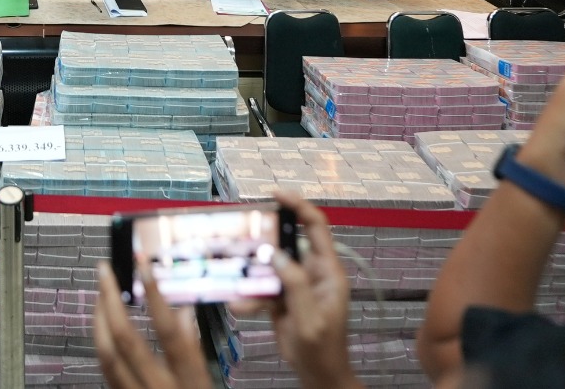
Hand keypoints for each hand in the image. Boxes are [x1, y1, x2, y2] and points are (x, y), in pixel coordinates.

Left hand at [94, 262, 211, 388]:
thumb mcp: (205, 380)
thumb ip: (194, 348)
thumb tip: (184, 311)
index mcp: (186, 381)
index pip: (169, 333)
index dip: (154, 295)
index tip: (143, 266)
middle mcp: (156, 386)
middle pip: (125, 339)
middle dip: (111, 299)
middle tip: (105, 270)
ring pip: (106, 351)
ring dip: (100, 316)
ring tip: (101, 291)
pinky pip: (104, 365)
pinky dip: (100, 338)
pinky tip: (101, 323)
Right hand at [234, 192, 358, 388]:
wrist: (318, 376)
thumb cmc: (323, 349)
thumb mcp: (310, 319)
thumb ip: (295, 286)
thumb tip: (276, 255)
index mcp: (328, 272)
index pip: (316, 227)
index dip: (298, 205)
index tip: (275, 193)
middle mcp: (312, 272)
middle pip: (287, 242)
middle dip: (264, 239)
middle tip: (242, 235)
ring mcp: (296, 285)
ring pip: (269, 267)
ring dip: (251, 275)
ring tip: (235, 282)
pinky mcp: (282, 298)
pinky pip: (261, 289)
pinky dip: (249, 297)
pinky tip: (239, 307)